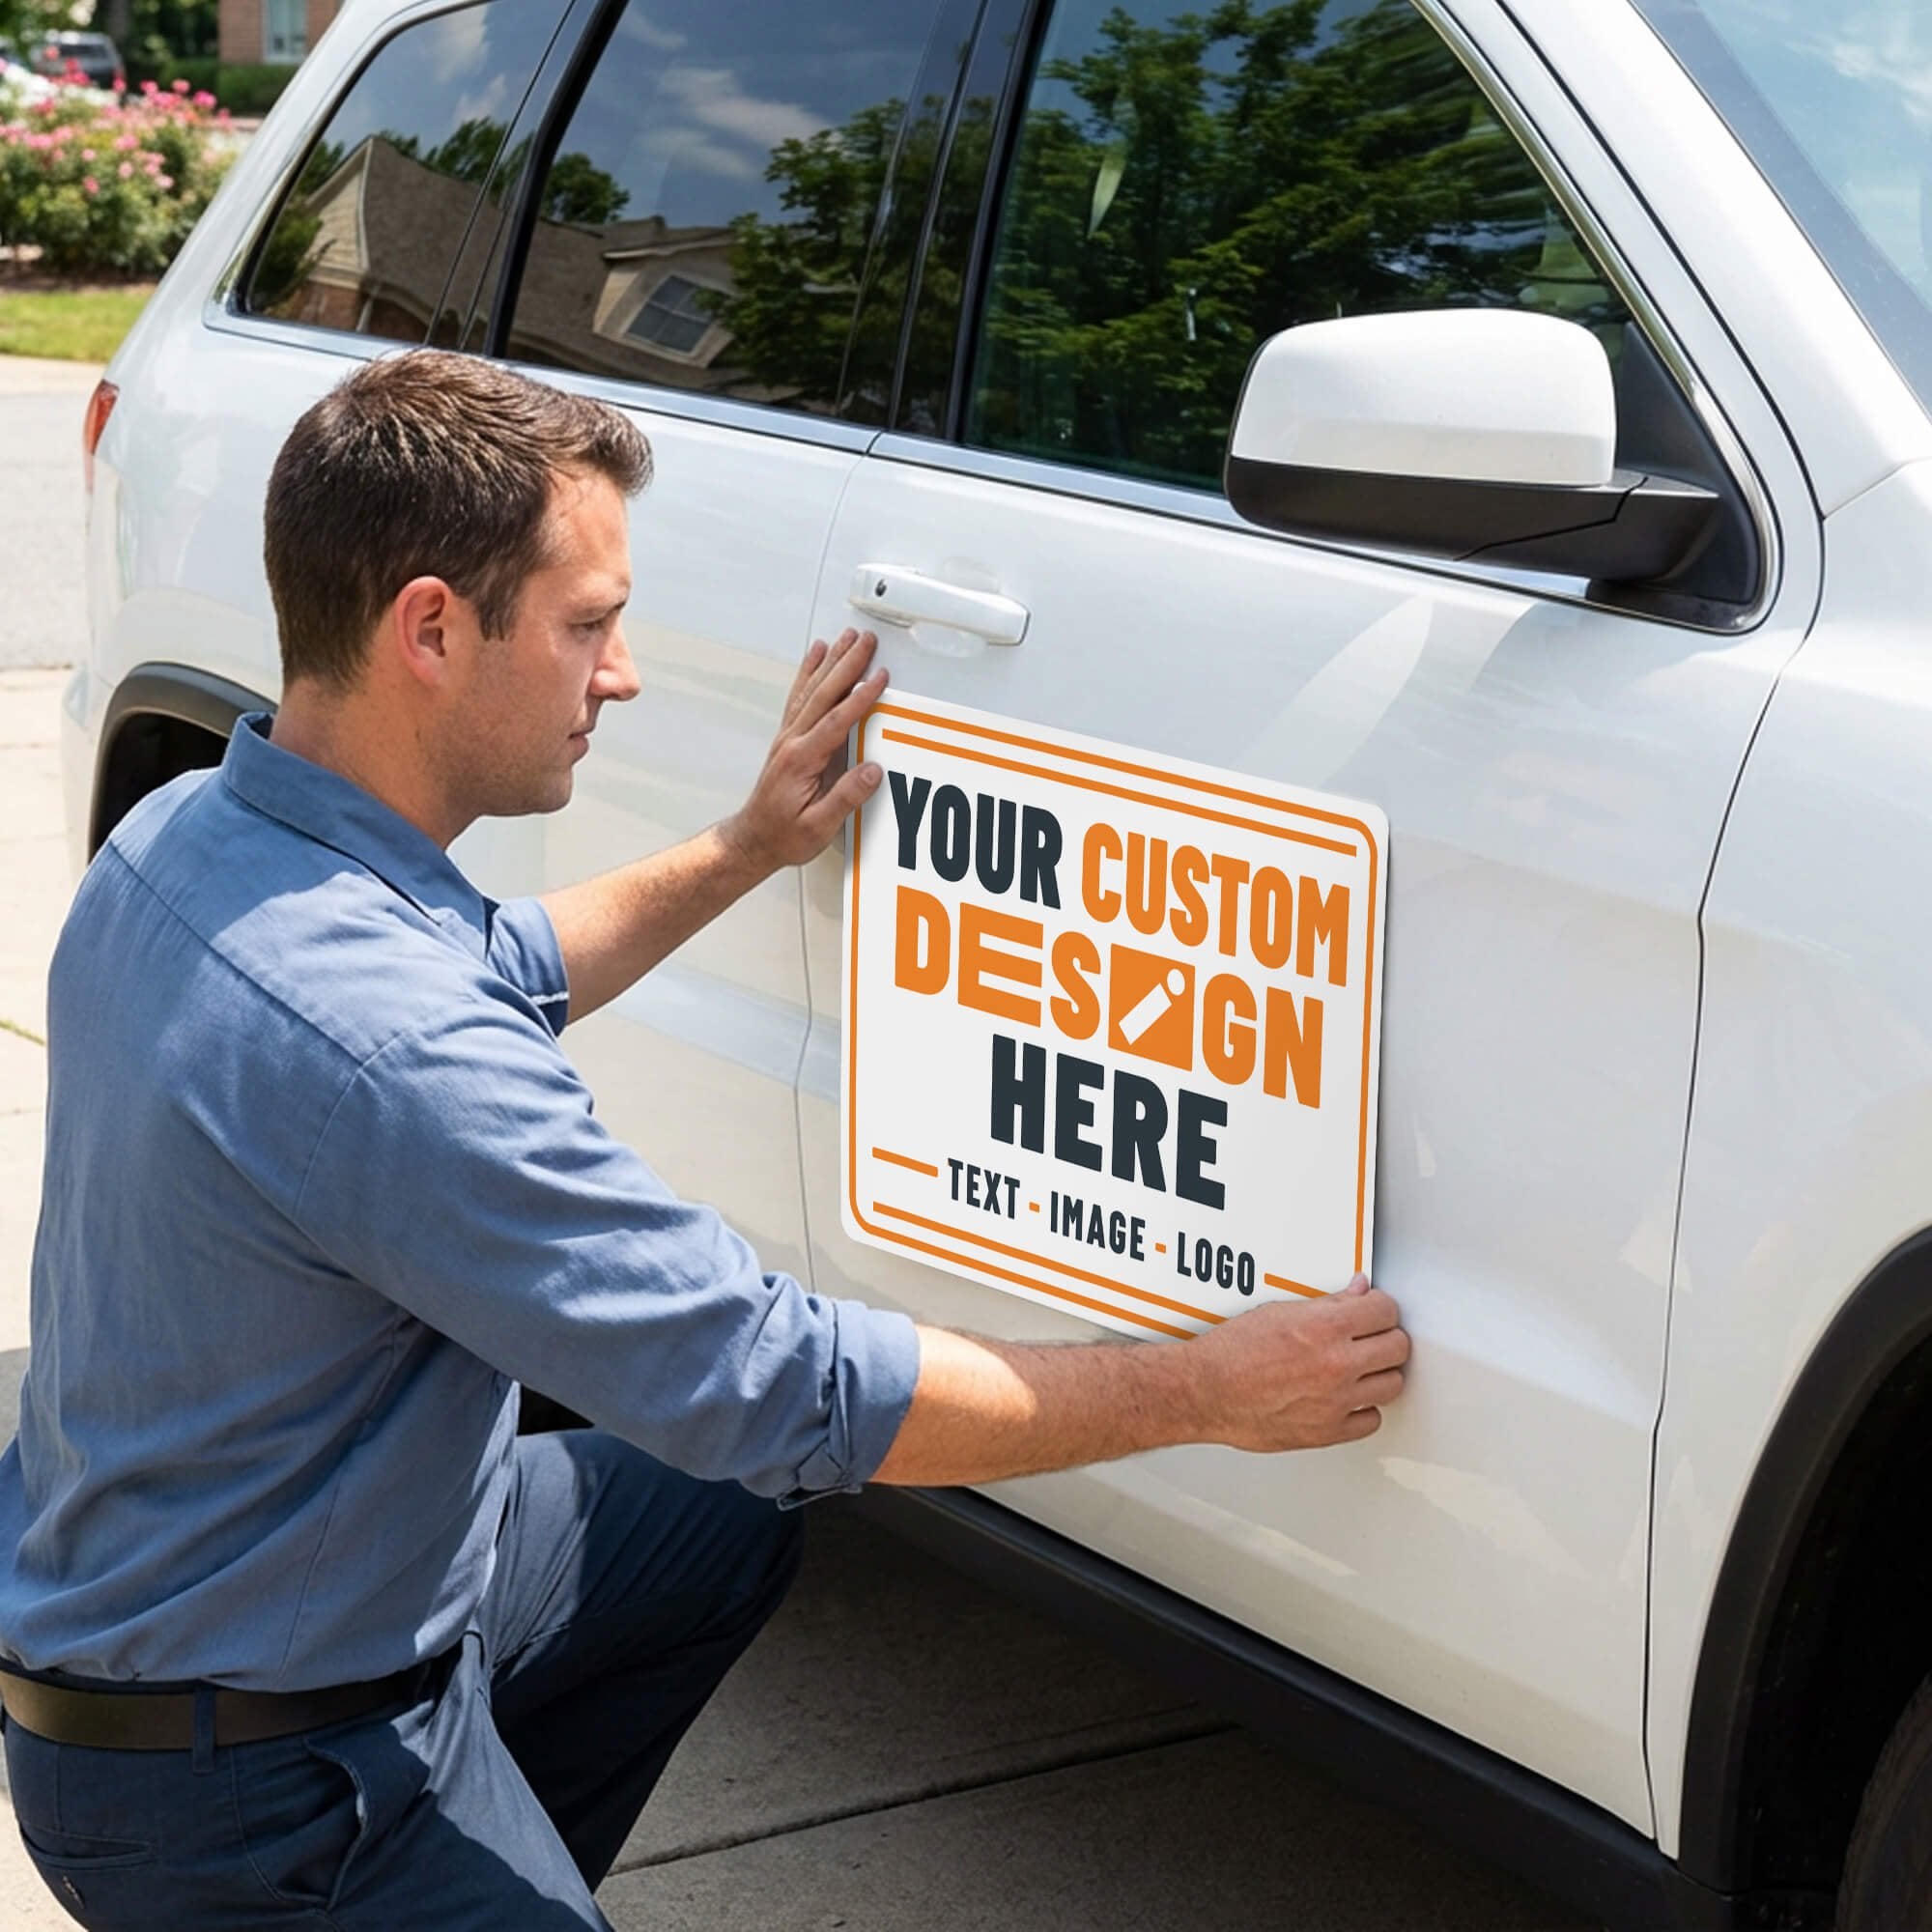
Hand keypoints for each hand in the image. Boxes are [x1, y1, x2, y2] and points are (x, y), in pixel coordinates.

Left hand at [722, 630, 888, 874]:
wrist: (753, 839)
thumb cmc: (783, 834)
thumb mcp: (818, 826)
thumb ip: (845, 797)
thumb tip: (871, 771)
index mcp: (801, 760)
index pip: (835, 721)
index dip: (859, 698)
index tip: (878, 678)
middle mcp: (791, 742)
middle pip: (823, 694)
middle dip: (846, 664)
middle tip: (866, 641)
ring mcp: (788, 737)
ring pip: (811, 689)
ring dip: (831, 661)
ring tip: (846, 638)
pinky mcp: (788, 738)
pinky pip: (800, 696)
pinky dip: (809, 672)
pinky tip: (817, 656)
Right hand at [1187, 1276, 1407, 1450]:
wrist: (1206, 1391)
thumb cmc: (1231, 1353)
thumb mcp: (1279, 1312)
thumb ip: (1327, 1304)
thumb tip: (1356, 1293)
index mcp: (1324, 1327)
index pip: (1386, 1311)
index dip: (1380, 1308)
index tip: (1373, 1310)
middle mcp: (1336, 1364)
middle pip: (1398, 1347)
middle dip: (1386, 1337)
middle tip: (1371, 1337)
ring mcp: (1336, 1401)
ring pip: (1393, 1384)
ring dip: (1380, 1373)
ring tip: (1363, 1367)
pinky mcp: (1329, 1431)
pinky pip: (1372, 1420)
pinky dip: (1364, 1409)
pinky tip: (1350, 1398)